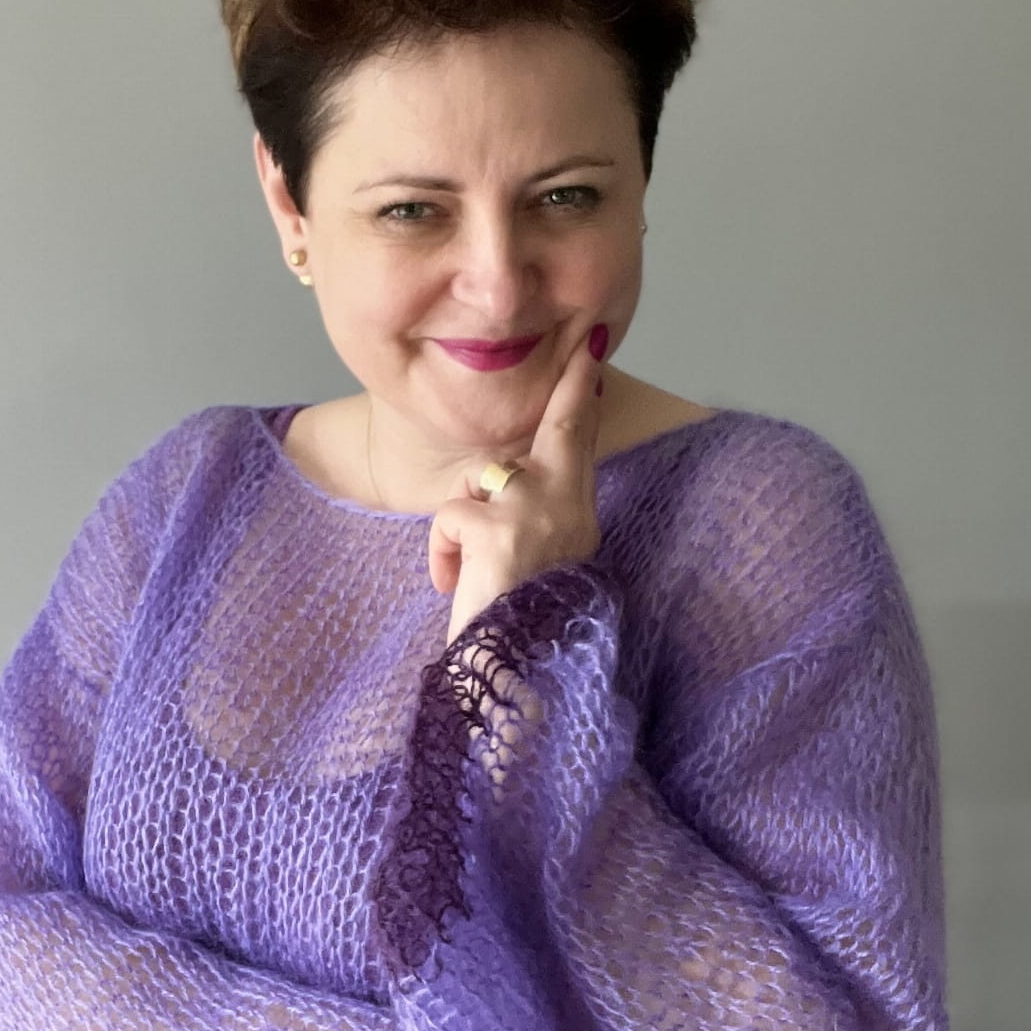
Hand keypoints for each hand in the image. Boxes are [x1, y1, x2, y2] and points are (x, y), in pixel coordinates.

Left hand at [431, 331, 604, 645]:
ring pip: (480, 479)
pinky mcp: (498, 528)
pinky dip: (440, 550)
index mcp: (580, 523)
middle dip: (571, 390)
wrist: (512, 680)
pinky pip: (450, 513)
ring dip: (458, 523)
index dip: (583, 404)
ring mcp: (536, 513)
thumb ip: (531, 521)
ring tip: (465, 574)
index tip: (590, 358)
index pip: (580, 451)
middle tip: (583, 350)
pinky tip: (452, 585)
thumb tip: (499, 485)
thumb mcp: (533, 568)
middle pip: (561, 433)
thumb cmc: (512, 631)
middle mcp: (569, 510)